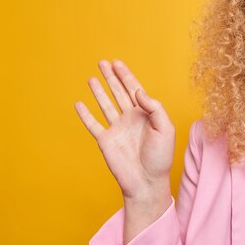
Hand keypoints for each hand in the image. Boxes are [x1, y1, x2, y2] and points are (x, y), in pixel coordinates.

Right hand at [75, 59, 174, 203]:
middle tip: (103, 62)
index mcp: (146, 115)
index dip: (126, 76)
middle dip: (111, 77)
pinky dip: (85, 115)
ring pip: (105, 104)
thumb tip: (138, 91)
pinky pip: (93, 125)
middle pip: (119, 93)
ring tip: (92, 77)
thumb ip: (154, 108)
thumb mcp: (165, 129)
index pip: (134, 90)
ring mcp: (117, 129)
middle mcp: (130, 119)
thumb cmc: (160, 158)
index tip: (118, 63)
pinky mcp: (105, 141)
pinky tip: (79, 104)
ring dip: (99, 91)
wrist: (147, 182)